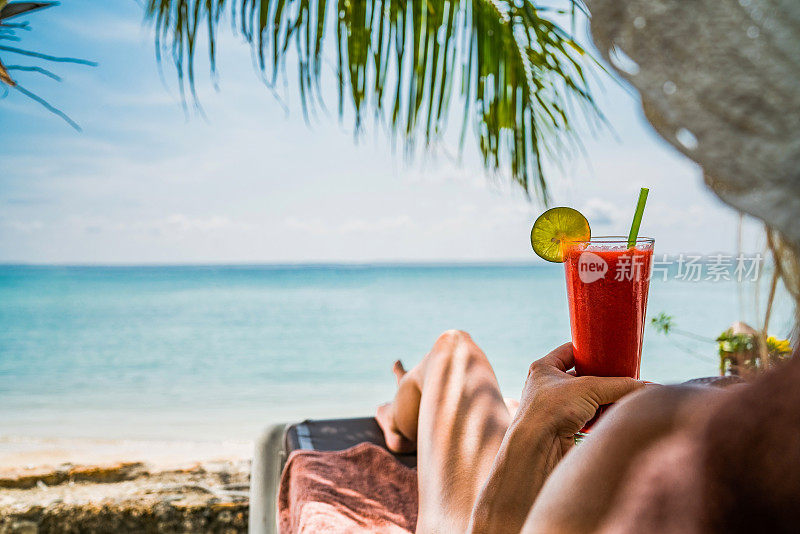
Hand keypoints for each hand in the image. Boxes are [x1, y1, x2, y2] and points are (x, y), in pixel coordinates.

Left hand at [518, 342, 643, 439]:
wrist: (536, 449)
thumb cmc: (552, 410)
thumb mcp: (589, 389)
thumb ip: (619, 385)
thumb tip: (648, 386)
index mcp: (544, 368)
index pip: (570, 350)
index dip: (590, 349)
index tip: (611, 351)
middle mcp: (546, 386)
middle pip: (582, 376)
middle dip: (602, 377)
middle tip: (623, 375)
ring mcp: (554, 407)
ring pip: (586, 398)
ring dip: (602, 398)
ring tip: (623, 395)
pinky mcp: (562, 427)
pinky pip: (586, 416)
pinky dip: (599, 416)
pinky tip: (613, 414)